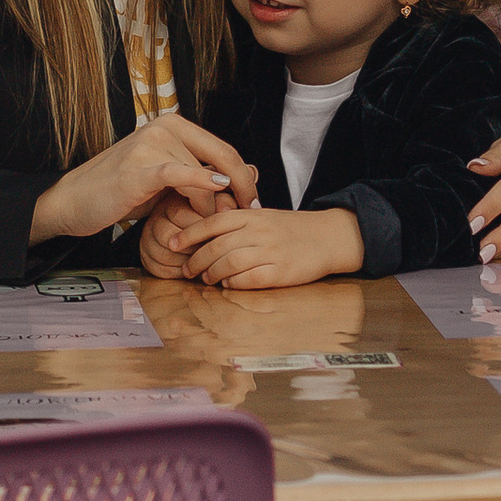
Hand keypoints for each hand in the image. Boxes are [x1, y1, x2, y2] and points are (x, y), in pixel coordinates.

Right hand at [28, 112, 259, 248]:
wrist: (77, 200)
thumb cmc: (122, 191)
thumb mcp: (166, 179)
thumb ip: (198, 175)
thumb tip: (245, 177)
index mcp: (174, 125)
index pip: (224, 149)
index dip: (244, 176)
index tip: (253, 202)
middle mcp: (165, 127)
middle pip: (222, 156)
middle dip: (242, 187)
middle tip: (250, 213)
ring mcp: (151, 144)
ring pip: (203, 175)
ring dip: (212, 206)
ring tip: (213, 228)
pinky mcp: (139, 168)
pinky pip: (179, 173)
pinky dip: (201, 183)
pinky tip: (217, 190)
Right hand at [137, 194, 226, 280]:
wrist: (190, 232)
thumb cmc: (207, 216)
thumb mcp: (215, 203)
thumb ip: (221, 203)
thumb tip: (226, 210)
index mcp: (169, 204)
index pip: (180, 215)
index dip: (201, 228)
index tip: (217, 233)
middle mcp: (154, 220)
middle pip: (168, 237)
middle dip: (193, 247)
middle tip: (209, 250)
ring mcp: (147, 239)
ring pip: (163, 254)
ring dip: (186, 261)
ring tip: (202, 259)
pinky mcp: (146, 257)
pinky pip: (159, 269)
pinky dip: (177, 272)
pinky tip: (191, 267)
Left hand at [183, 204, 362, 291]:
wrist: (329, 236)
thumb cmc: (292, 229)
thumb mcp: (263, 217)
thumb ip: (237, 224)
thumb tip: (205, 237)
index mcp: (251, 215)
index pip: (212, 222)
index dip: (189, 234)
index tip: (172, 243)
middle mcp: (258, 231)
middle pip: (216, 246)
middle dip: (196, 260)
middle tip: (186, 270)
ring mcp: (270, 251)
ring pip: (229, 262)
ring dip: (212, 273)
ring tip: (205, 279)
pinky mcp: (281, 271)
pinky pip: (250, 278)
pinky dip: (235, 283)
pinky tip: (228, 285)